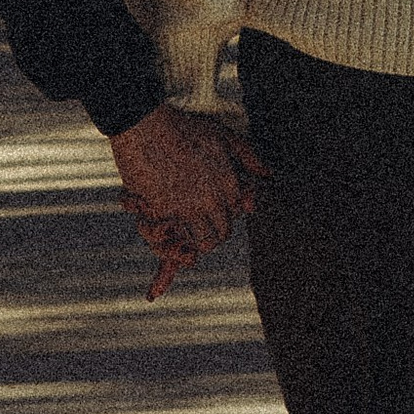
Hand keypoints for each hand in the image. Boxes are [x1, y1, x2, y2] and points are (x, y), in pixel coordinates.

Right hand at [110, 102, 263, 299]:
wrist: (143, 122)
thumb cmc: (181, 127)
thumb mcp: (222, 136)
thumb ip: (248, 156)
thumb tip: (270, 175)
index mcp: (229, 184)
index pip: (233, 217)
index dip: (220, 216)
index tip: (206, 212)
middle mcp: (212, 200)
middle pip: (218, 236)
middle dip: (205, 236)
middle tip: (188, 232)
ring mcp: (187, 208)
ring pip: (198, 244)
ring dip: (185, 245)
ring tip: (174, 239)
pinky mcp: (162, 212)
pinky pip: (167, 242)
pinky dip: (163, 266)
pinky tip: (155, 291)